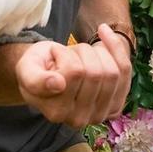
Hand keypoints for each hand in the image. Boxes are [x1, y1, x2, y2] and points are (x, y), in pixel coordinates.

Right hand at [15, 24, 131, 127]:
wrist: (51, 76)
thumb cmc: (37, 69)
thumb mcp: (27, 69)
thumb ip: (36, 79)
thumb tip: (57, 84)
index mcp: (57, 112)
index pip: (74, 71)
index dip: (64, 53)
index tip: (54, 52)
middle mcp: (80, 119)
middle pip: (96, 73)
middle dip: (82, 52)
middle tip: (69, 53)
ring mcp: (101, 115)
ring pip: (112, 71)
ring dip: (97, 52)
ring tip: (82, 53)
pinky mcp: (116, 105)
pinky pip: (125, 71)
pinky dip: (116, 47)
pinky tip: (103, 32)